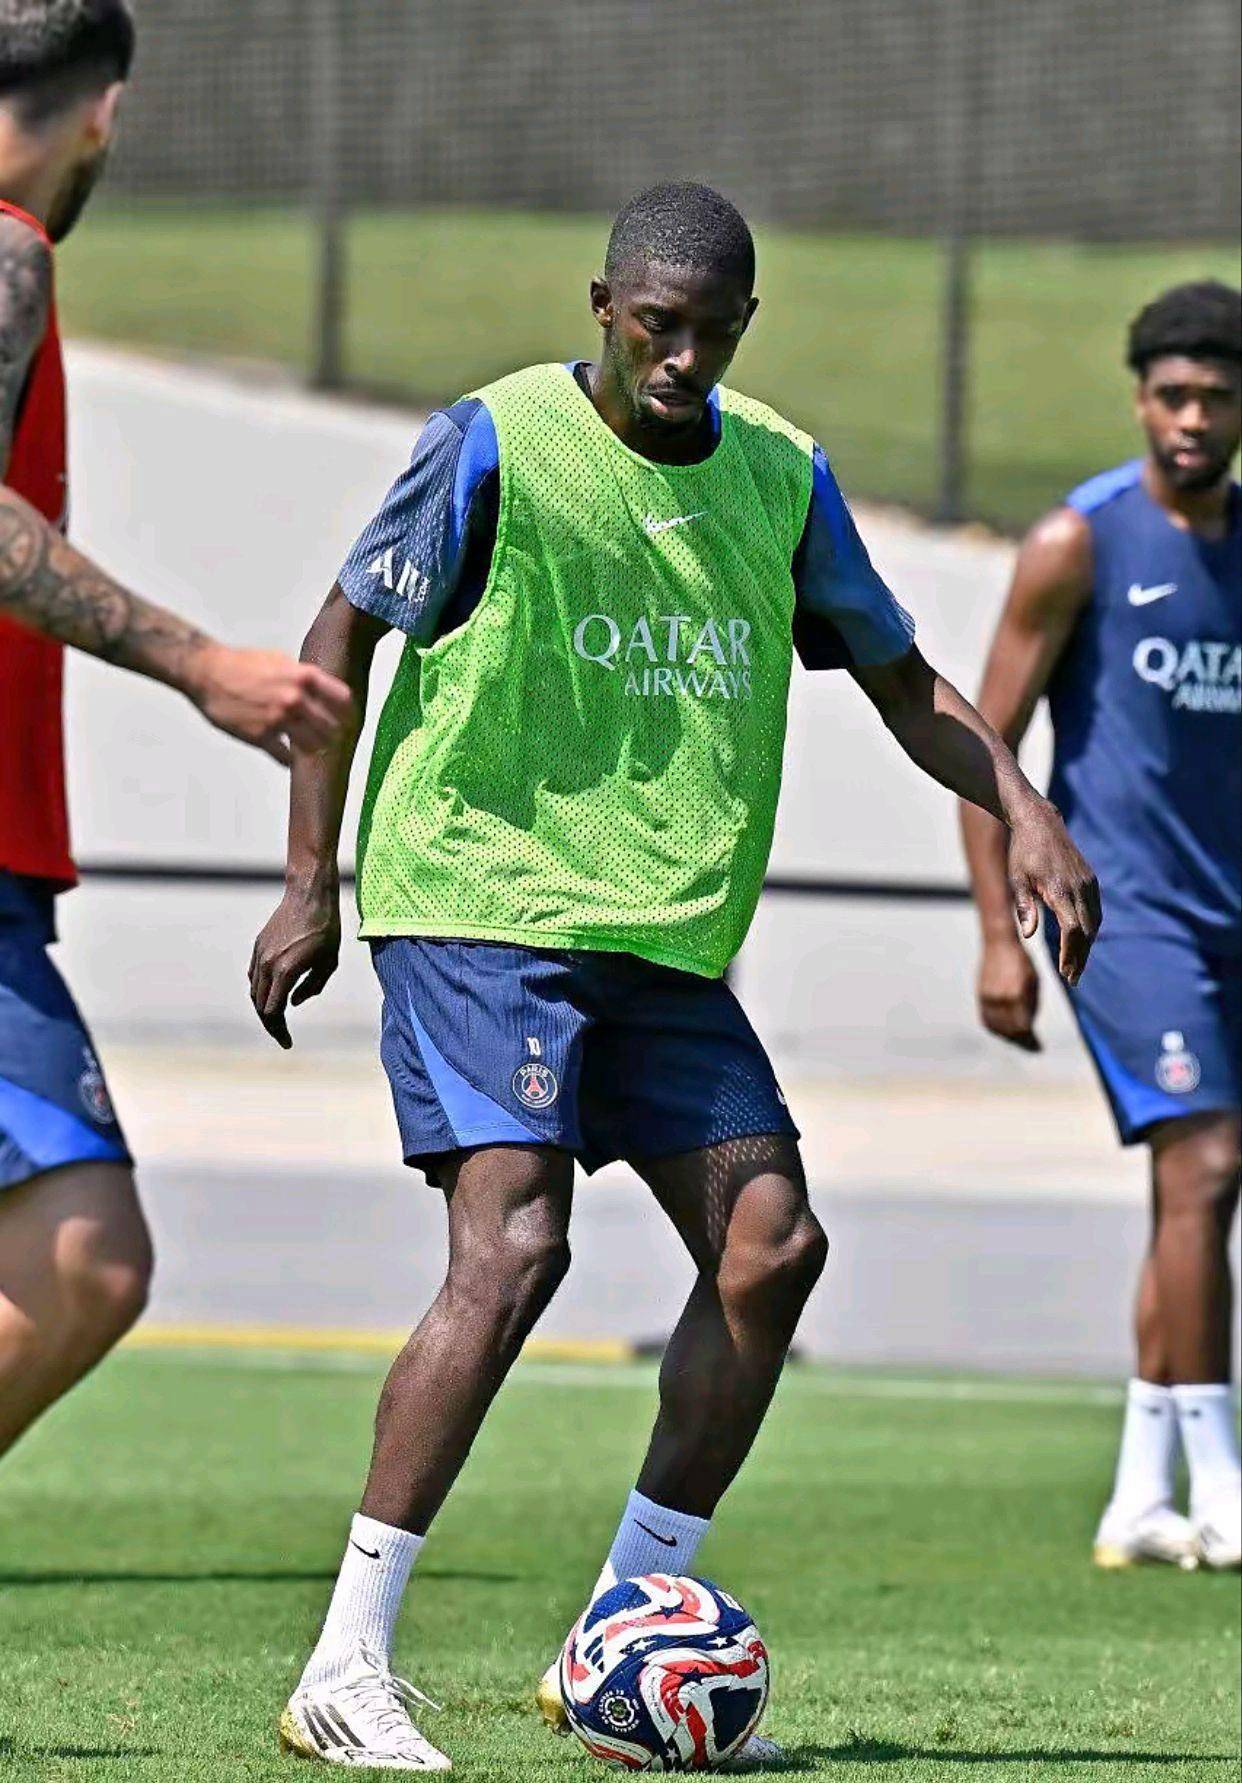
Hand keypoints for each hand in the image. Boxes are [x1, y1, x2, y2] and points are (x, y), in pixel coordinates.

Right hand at [189, 643, 353, 763]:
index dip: (347, 713)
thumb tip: (321, 689)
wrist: (207, 673)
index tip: (346, 720)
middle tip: (327, 738)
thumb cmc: (242, 664)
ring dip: (313, 748)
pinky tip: (286, 754)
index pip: (343, 701)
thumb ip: (303, 677)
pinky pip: (286, 758)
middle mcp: (295, 698)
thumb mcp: (280, 660)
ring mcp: (279, 719)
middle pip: (331, 728)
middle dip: (330, 734)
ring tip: (309, 746)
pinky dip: (288, 758)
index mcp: (304, 677)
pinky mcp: (261, 737)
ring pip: (313, 746)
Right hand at [249, 882, 340, 1047]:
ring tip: (278, 1019)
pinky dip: (260, 990)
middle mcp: (267, 965)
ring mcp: (259, 955)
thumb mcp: (329, 963)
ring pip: (254, 991)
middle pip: (260, 1006)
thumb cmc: (325, 929)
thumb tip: (294, 1003)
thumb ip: (312, 987)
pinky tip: (272, 995)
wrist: (309, 896)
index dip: (279, 1031)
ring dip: (263, 1008)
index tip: (288, 1042)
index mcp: (285, 971)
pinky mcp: (258, 946)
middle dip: (271, 1025)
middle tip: (283, 1036)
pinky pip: (254, 976)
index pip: (274, 1012)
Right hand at [978, 936, 1040, 1050]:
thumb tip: (1029, 1027)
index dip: (1031, 1041)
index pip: (1023, 1027)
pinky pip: (986, 1019)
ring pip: (996, 1027)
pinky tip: (1004, 1031)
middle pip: (1010, 1030)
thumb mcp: (1033, 983)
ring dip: (1007, 1037)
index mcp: (1017, 995)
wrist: (999, 944)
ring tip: (1019, 1041)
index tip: (1039, 1048)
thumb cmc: (1022, 963)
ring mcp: (988, 998)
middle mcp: (1000, 999)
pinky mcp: (981, 996)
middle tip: (1031, 1048)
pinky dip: (995, 1028)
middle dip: (1021, 1042)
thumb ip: (1031, 1006)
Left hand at [1007, 798, 1100, 985]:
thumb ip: (1024, 907)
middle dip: (1080, 957)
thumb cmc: (1023, 853)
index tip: (1065, 971)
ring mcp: (1088, 883)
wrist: (1041, 823)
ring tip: (1077, 966)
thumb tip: (1029, 935)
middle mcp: (1078, 887)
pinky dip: (1092, 929)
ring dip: (1088, 946)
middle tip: (1072, 979)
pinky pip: (1096, 911)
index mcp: (1059, 889)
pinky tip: (1084, 942)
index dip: (1071, 952)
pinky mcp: (1091, 880)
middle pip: (1086, 931)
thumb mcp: (1017, 879)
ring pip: (1095, 923)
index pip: (1072, 929)